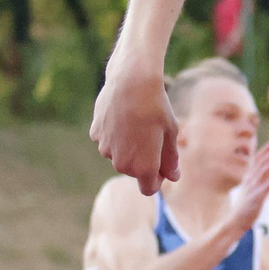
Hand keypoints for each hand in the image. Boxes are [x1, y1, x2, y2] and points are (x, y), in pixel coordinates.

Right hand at [92, 60, 179, 193]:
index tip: (163, 165)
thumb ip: (170, 159)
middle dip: (143, 161)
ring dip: (128, 146)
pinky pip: (108, 140)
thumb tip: (173, 177)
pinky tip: (123, 115)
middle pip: (134, 172)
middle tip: (153, 136)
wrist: (131, 80)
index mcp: (143, 167)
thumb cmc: (156, 107)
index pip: (148, 188)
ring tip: (137, 122)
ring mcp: (105, 149)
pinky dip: (116, 134)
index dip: (158, 179)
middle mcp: (121, 163)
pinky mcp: (95, 134)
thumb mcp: (170, 133)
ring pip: (119, 155)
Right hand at [232, 141, 268, 221]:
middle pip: (261, 162)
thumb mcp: (250, 190)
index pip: (256, 160)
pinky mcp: (257, 196)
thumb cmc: (245, 207)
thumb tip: (264, 172)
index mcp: (248, 177)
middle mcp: (249, 179)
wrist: (236, 220)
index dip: (265, 150)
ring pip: (265, 170)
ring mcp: (253, 187)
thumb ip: (256, 180)